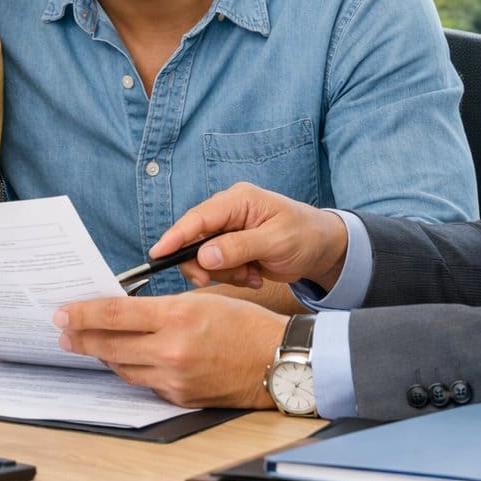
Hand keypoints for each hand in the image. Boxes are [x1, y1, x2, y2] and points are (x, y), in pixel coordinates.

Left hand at [53, 291, 283, 408]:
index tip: (61, 313)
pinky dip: (130, 369)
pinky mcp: (180, 397)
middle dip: (81, 337)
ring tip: (87, 344)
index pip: (115, 315)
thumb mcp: (201, 301)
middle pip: (110, 344)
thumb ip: (160, 307)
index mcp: (177, 317)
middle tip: (62, 331)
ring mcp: (174, 378)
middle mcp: (172, 350)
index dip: (82, 314)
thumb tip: (123, 312)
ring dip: (102, 354)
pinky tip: (123, 359)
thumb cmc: (244, 324)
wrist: (276, 361)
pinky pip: (144, 382)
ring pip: (122, 367)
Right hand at [151, 182, 349, 291]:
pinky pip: (217, 267)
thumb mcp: (277, 241)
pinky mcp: (231, 249)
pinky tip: (255, 275)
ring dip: (225, 273)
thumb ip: (240, 247)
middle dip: (206, 264)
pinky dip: (233, 276)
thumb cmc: (305, 235)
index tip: (158, 253)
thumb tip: (205, 255)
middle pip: (194, 240)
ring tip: (252, 274)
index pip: (199, 217)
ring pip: (204, 258)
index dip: (176, 236)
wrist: (323, 248)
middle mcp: (229, 213)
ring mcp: (229, 231)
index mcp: (238, 200)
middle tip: (218, 279)